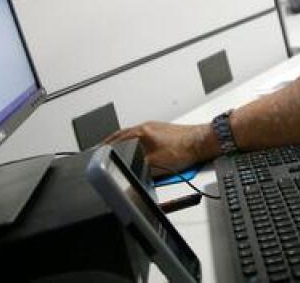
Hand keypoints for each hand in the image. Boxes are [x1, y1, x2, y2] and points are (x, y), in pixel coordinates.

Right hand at [103, 121, 217, 176]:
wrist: (202, 142)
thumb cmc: (184, 149)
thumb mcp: (155, 164)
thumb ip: (139, 168)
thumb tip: (129, 173)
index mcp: (142, 132)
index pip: (116, 139)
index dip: (105, 147)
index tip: (96, 152)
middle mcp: (147, 127)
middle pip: (122, 134)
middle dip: (111, 142)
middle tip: (101, 148)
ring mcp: (155, 127)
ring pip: (133, 134)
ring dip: (122, 141)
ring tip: (116, 148)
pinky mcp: (163, 131)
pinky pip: (143, 135)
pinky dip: (134, 141)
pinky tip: (137, 147)